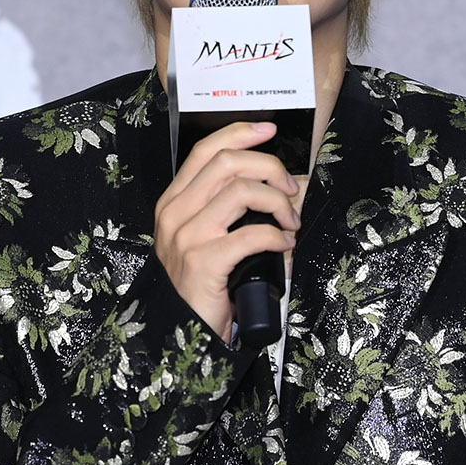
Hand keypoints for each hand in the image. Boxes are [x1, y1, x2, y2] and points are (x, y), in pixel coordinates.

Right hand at [154, 121, 300, 340]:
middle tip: (291, 188)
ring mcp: (187, 237)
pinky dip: (278, 236)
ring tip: (290, 223)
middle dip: (269, 167)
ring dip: (279, 203)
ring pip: (242, 191)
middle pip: (227, 162)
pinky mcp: (203, 262)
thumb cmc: (203, 284)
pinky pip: (252, 233)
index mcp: (174, 201)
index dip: (241, 133)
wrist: (183, 334)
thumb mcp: (207, 237)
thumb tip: (278, 182)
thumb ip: (228, 207)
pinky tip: (286, 245)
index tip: (270, 130)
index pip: (206, 150)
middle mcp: (175, 213)